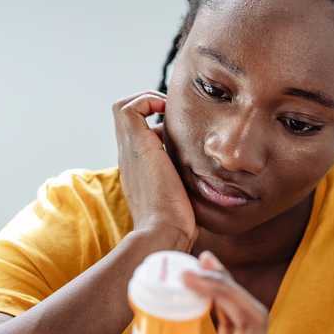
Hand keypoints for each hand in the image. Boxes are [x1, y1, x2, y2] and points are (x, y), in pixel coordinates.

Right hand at [112, 90, 195, 250]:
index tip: (178, 130)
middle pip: (128, 118)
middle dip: (151, 107)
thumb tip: (209, 175)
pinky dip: (147, 101)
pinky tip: (170, 114)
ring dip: (147, 101)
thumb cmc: (178, 223)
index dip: (156, 124)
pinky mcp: (137, 144)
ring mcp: (130, 150)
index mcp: (139, 169)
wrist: (164, 232)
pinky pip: (128, 108)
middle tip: (174, 115)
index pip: (139, 135)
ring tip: (170, 111)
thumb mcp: (183, 195)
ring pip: (124, 108)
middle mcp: (130, 156)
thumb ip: (188, 181)